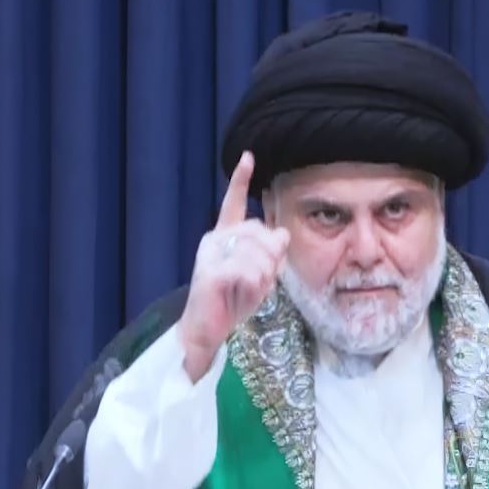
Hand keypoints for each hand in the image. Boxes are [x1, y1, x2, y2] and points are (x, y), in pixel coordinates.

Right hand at [177, 151, 289, 381]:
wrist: (206, 331)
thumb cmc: (232, 302)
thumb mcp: (259, 276)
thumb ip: (270, 254)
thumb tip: (282, 234)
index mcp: (224, 236)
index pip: (233, 203)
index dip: (240, 180)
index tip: (248, 157)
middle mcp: (214, 239)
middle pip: (260, 231)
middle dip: (271, 258)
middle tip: (260, 280)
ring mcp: (210, 254)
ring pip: (258, 253)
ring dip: (263, 276)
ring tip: (248, 290)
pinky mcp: (210, 272)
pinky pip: (248, 271)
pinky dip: (253, 287)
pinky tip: (241, 294)